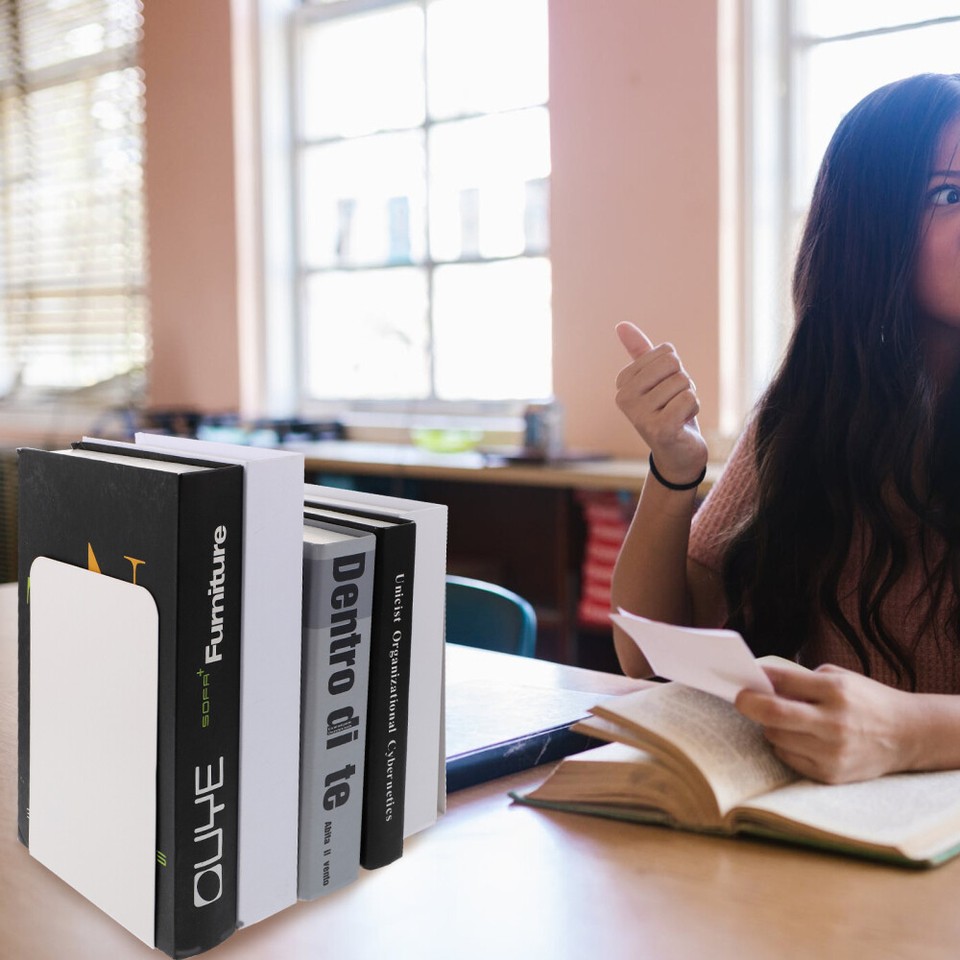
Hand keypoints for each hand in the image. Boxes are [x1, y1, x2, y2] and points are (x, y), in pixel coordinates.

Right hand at [614, 322, 706, 485]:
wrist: (678, 454)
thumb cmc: (669, 411)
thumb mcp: (656, 380)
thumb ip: (639, 352)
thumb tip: (621, 325)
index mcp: (623, 383)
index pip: (665, 352)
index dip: (674, 370)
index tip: (666, 392)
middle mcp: (624, 398)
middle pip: (673, 364)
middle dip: (683, 382)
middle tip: (675, 403)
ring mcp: (639, 415)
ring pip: (683, 382)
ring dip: (689, 398)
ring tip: (678, 415)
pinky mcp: (659, 429)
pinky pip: (689, 398)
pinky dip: (693, 410)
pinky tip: (682, 424)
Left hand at [735, 664, 913, 783]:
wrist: (907, 735)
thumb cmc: (866, 700)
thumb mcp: (839, 678)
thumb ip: (802, 681)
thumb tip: (761, 683)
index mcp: (836, 692)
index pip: (783, 683)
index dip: (758, 680)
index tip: (743, 680)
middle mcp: (834, 723)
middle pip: (773, 714)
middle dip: (748, 704)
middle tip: (741, 699)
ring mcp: (832, 752)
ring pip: (776, 737)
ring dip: (770, 726)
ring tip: (780, 719)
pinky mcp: (830, 774)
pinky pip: (788, 758)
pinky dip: (783, 746)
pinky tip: (796, 738)